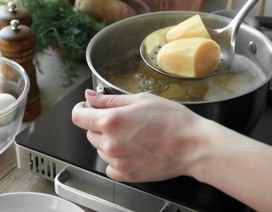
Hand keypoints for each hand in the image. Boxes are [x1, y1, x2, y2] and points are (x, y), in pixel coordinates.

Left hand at [72, 89, 206, 181]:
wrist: (193, 146)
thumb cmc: (174, 120)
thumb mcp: (141, 100)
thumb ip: (110, 100)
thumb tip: (90, 97)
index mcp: (111, 121)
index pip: (78, 116)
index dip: (81, 109)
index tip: (87, 108)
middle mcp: (110, 143)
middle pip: (89, 133)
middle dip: (99, 124)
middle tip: (121, 120)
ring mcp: (118, 161)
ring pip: (100, 149)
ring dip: (109, 141)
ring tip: (133, 135)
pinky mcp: (127, 175)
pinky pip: (110, 166)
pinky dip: (116, 158)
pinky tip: (132, 150)